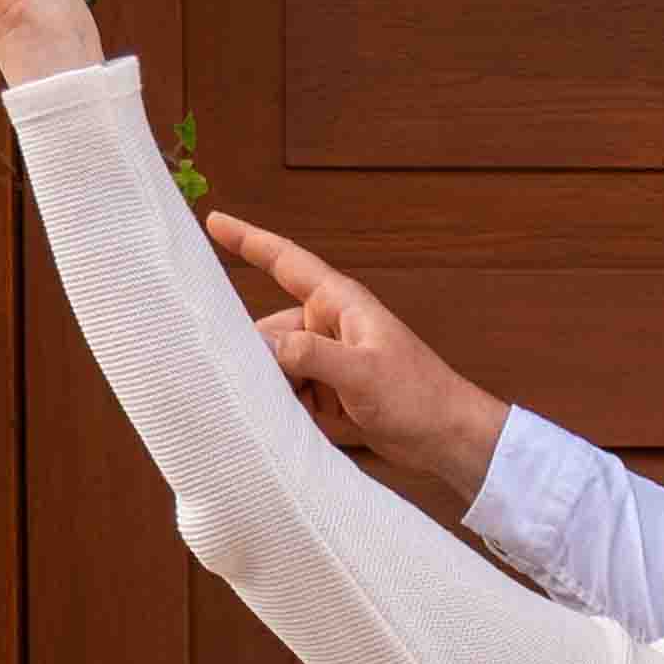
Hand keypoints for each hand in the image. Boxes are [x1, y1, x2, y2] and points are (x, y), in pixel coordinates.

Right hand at [208, 213, 511, 510]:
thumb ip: (311, 356)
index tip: (214, 222)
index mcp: (339, 304)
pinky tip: (304, 428)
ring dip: (277, 392)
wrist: (449, 441)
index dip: (248, 241)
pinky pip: (292, 397)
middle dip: (259, 359)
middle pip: (270, 332)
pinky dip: (292, 412)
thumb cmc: (420, 397)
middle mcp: (329, 328)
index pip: (285, 262)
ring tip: (296, 413)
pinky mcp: (330, 395)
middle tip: (255, 386)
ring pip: (277, 369)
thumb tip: (264, 344)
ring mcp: (328, 362)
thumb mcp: (363, 374)